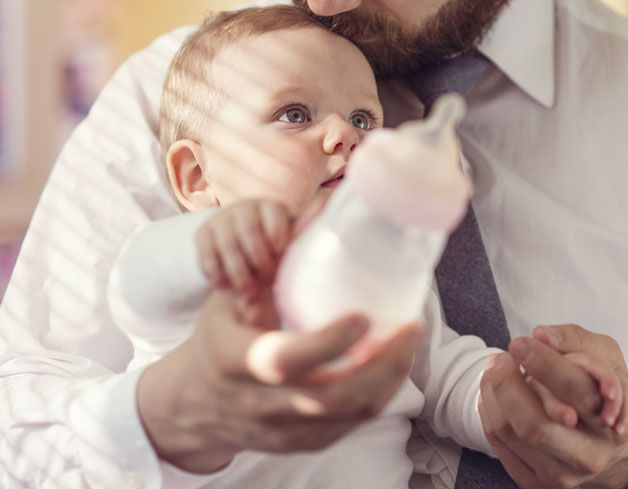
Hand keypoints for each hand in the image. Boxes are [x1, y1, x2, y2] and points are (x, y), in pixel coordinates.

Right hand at [136, 289, 422, 472]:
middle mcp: (258, 402)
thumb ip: (272, 263)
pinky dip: (378, 397)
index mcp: (236, 360)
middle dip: (382, 365)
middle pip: (331, 397)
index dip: (328, 342)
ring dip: (389, 380)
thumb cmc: (220, 337)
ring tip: (409, 343)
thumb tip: (322, 207)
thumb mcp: (229, 299)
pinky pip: (349, 427)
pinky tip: (392, 368)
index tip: (363, 316)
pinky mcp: (300, 444)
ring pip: (347, 415)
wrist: (193, 404)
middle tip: (411, 328)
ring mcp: (281, 430)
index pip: (284, 359)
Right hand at [195, 199, 292, 297]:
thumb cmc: (272, 251)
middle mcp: (244, 208)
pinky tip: (226, 287)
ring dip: (239, 271)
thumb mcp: (285, 249)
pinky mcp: (202, 233)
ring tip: (248, 292)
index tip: (280, 252)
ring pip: (228, 244)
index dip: (278, 232)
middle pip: (250, 229)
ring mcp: (221, 219)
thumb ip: (290, 252)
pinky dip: (217, 273)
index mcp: (270, 207)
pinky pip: (207, 254)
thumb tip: (300, 256)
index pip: (274, 212)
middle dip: (260, 258)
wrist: (240, 249)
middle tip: (267, 280)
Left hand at [479, 325, 627, 488]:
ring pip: (510, 433)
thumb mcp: (604, 357)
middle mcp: (588, 455)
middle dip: (507, 383)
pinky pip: (500, 446)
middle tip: (500, 357)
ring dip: (492, 394)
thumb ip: (574, 341)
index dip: (543, 364)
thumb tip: (540, 335)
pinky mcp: (536, 484)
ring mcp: (560, 475)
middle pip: (535, 423)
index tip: (519, 343)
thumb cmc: (603, 392)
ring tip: (494, 368)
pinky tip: (491, 393)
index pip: (576, 390)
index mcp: (610, 422)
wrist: (612, 448)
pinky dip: (489, 413)